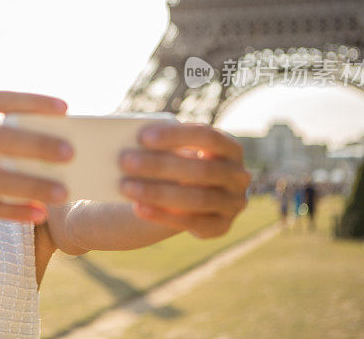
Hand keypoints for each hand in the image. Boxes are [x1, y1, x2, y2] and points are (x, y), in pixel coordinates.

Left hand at [118, 123, 250, 237]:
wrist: (187, 197)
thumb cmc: (177, 164)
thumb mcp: (175, 151)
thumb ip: (162, 147)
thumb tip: (132, 145)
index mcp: (230, 148)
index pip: (207, 136)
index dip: (175, 136)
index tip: (142, 136)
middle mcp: (239, 176)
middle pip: (201, 169)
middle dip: (161, 165)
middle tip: (124, 160)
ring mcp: (233, 204)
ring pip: (197, 198)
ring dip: (158, 192)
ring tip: (125, 186)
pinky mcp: (221, 226)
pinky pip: (193, 223)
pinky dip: (163, 216)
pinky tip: (138, 208)